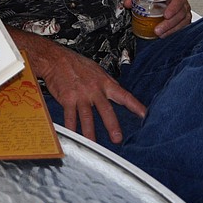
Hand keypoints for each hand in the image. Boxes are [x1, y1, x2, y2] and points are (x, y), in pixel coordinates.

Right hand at [11, 26, 145, 143]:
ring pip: (87, 116)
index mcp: (105, 83)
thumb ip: (106, 84)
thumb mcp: (97, 70)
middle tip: (117, 138)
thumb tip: (117, 92)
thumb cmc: (76, 64)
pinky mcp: (67, 99)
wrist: (56, 58)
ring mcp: (81, 95)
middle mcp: (94, 90)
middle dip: (112, 125)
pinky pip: (70, 116)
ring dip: (90, 132)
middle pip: (106, 110)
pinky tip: (72, 135)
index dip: (136, 106)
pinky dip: (71, 127)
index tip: (146, 115)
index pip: (124, 96)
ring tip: (93, 144)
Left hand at [124, 0, 191, 38]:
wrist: (165, 1)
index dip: (174, 7)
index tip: (165, 15)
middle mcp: (182, 4)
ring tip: (160, 34)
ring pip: (182, 22)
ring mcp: (185, 13)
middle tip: (158, 30)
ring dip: (171, 30)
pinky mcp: (184, 21)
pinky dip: (174, 32)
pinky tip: (165, 35)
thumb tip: (127, 3)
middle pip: (180, 13)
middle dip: (169, 24)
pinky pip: (183, 28)